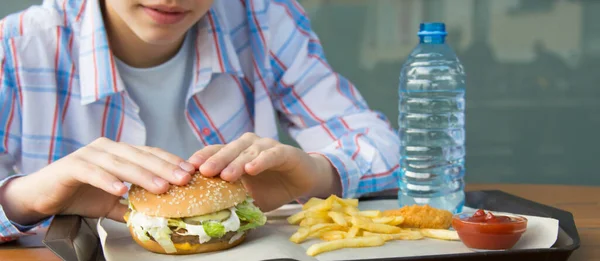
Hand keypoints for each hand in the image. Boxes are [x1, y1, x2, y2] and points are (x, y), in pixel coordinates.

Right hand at [0, 137, 195, 225]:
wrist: (42, 195)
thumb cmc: (80, 194)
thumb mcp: (112, 202)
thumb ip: (132, 207)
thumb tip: (156, 219)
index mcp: (120, 152)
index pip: (151, 154)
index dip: (171, 162)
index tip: (192, 173)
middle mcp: (107, 148)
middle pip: (141, 156)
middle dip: (165, 168)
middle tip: (184, 179)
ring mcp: (90, 154)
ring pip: (121, 163)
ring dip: (142, 175)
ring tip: (160, 186)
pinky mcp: (72, 166)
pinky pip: (93, 172)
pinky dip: (108, 180)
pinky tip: (121, 190)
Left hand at [188, 133, 340, 211]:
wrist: (303, 180)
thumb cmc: (272, 187)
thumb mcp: (248, 195)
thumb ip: (231, 198)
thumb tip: (208, 213)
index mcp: (236, 152)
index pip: (215, 151)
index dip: (202, 157)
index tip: (188, 169)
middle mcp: (249, 145)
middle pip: (229, 149)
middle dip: (215, 160)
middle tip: (203, 172)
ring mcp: (267, 146)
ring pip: (248, 151)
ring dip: (236, 162)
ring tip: (226, 175)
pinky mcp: (285, 152)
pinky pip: (271, 154)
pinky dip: (261, 161)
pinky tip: (251, 169)